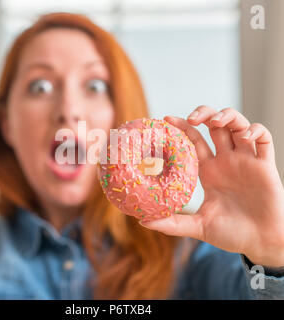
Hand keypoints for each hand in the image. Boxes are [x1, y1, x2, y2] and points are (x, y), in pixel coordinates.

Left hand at [140, 106, 283, 266]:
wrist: (260, 243)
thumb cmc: (231, 234)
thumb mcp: (199, 226)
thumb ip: (173, 223)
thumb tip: (143, 221)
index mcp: (209, 170)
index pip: (194, 140)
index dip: (182, 127)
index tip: (166, 119)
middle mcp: (226, 161)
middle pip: (216, 126)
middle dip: (204, 114)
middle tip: (192, 118)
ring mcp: (246, 161)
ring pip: (238, 125)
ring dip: (227, 116)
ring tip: (215, 121)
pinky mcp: (265, 166)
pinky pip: (264, 138)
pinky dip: (256, 130)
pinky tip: (245, 136)